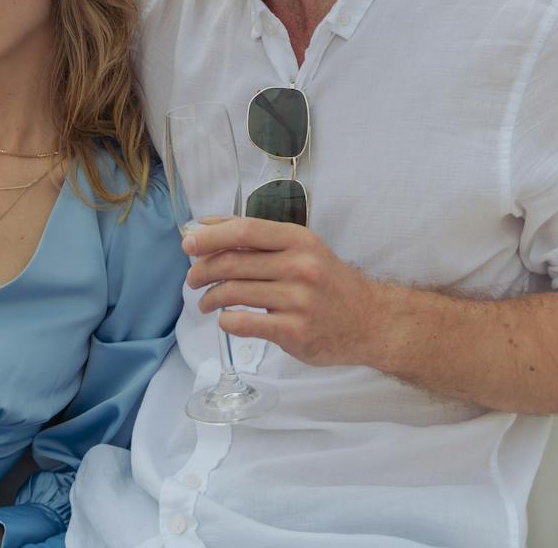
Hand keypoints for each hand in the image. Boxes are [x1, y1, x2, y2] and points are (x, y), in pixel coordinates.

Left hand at [182, 217, 390, 366]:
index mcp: (299, 240)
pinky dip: (227, 321)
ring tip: (205, 303)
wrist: (369, 320)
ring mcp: (298, 300)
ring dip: (210, 298)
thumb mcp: (302, 249)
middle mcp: (300, 266)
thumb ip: (259, 238)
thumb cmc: (328, 282)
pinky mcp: (295, 332)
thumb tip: (206, 226)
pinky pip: (245, 324)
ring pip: (234, 293)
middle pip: (233, 263)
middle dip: (202, 270)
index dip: (211, 236)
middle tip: (192, 279)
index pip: (245, 231)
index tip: (187, 243)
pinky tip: (226, 320)